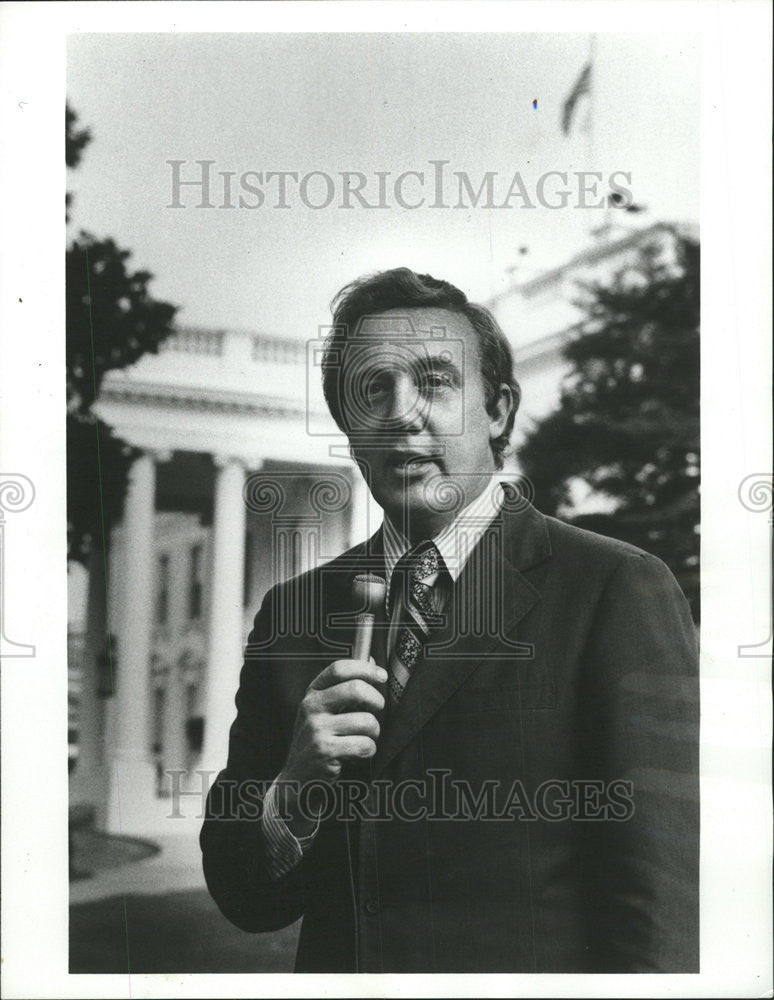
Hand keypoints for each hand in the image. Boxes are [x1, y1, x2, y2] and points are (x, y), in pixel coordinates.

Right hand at [275, 658, 386, 836]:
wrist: (297, 780)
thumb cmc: (317, 741)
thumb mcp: (323, 711)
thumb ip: (344, 687)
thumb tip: (371, 661)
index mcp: (312, 693)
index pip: (339, 669)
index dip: (365, 669)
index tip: (382, 677)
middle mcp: (311, 708)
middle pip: (356, 689)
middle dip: (377, 700)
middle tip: (377, 711)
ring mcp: (317, 730)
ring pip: (366, 721)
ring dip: (374, 733)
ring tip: (364, 738)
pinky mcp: (325, 751)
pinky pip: (364, 745)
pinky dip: (368, 751)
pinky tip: (357, 754)